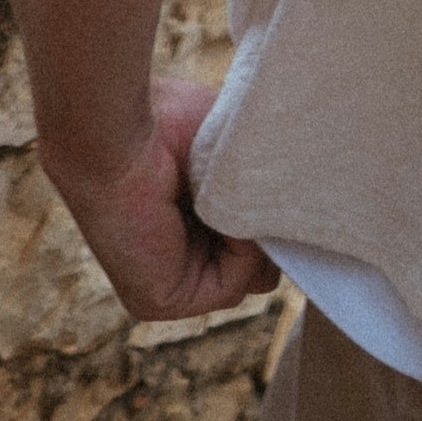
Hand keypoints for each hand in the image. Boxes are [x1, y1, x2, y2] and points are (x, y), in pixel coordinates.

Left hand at [59, 72, 279, 326]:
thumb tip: (304, 211)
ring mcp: (166, 282)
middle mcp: (174, 255)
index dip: (269, 216)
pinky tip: (216, 207)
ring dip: (253, 235)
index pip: (250, 238)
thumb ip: (260, 190)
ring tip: (229, 190)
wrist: (117, 131)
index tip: (282, 187)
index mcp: (185, 222)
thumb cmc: (166, 121)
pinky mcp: (160, 299)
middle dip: (268, 232)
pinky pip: (234, 285)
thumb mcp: (230, 158)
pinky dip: (241, 248)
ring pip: (252, 277)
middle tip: (258, 188)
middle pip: (257, 263)